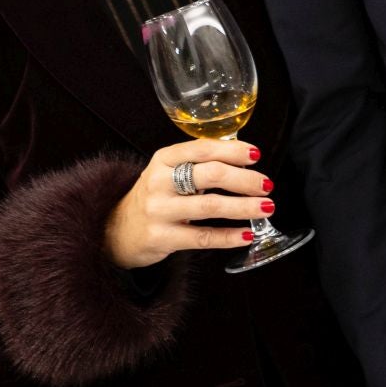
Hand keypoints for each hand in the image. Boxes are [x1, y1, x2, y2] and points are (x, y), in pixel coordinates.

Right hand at [105, 140, 273, 269]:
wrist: (119, 230)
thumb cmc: (156, 195)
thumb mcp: (169, 171)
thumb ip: (199, 163)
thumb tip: (244, 157)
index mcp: (164, 159)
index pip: (202, 149)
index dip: (233, 150)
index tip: (256, 155)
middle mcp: (159, 182)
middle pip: (210, 175)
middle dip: (244, 179)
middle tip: (267, 184)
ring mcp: (159, 210)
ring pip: (210, 206)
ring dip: (244, 207)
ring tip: (267, 207)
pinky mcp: (162, 238)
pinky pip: (203, 238)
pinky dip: (229, 236)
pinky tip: (247, 234)